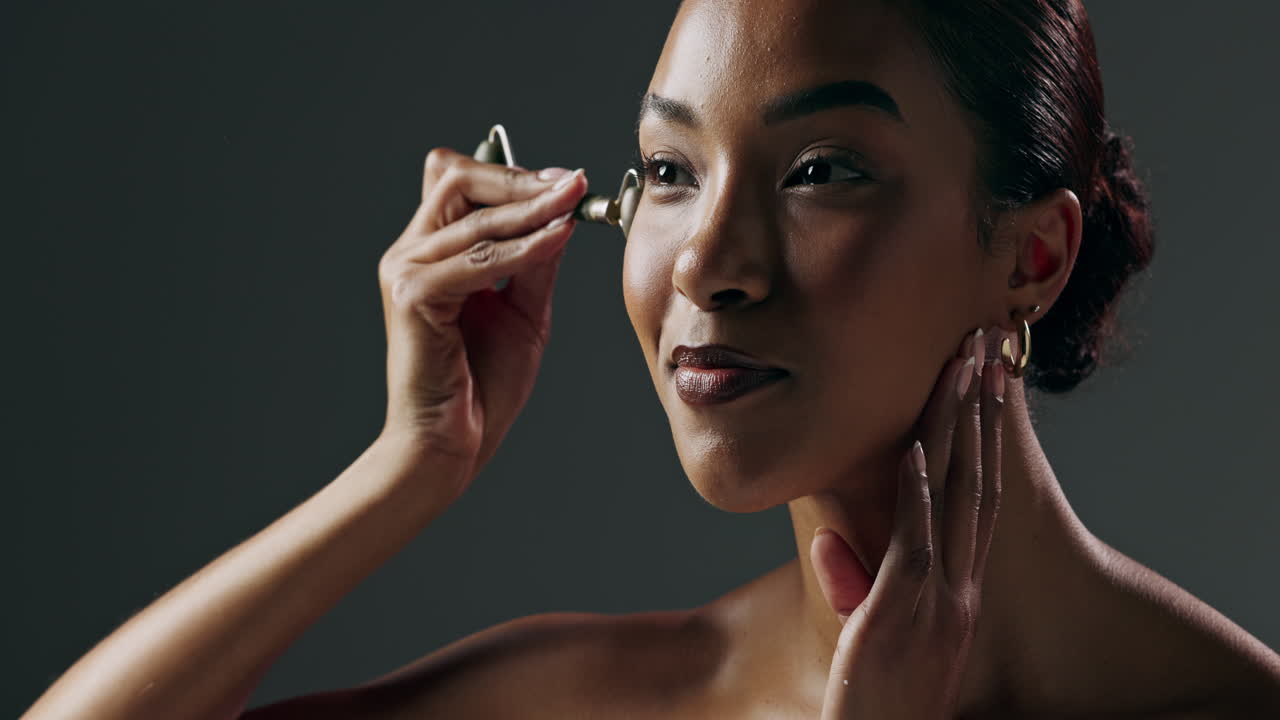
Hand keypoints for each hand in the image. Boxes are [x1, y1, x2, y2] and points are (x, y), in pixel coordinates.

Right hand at [376, 147, 587, 499]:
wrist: (452, 443)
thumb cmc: (482, 386)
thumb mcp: (524, 312)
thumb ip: (536, 263)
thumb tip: (563, 215)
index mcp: (431, 253)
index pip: (460, 182)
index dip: (512, 173)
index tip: (567, 181)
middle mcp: (410, 254)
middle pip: (456, 178)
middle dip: (519, 178)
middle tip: (571, 184)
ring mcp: (406, 272)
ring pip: (474, 217)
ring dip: (532, 207)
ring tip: (575, 203)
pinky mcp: (412, 296)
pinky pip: (479, 259)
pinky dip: (523, 247)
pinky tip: (558, 239)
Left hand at [812, 327, 1005, 718]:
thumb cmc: (870, 705)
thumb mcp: (870, 640)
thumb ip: (857, 588)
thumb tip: (832, 546)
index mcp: (958, 597)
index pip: (980, 502)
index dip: (985, 440)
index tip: (985, 385)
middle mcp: (959, 594)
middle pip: (979, 483)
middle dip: (981, 412)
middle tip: (985, 348)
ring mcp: (936, 604)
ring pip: (957, 499)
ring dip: (958, 429)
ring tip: (962, 367)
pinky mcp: (898, 618)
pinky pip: (914, 543)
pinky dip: (919, 492)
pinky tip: (920, 446)